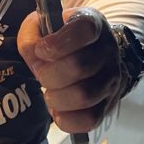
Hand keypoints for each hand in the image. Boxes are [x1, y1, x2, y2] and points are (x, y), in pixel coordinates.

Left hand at [17, 7, 124, 132]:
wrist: (88, 56)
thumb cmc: (60, 41)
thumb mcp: (40, 27)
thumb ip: (31, 37)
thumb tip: (35, 54)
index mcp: (92, 23)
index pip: (85, 29)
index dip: (58, 43)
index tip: (42, 50)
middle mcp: (108, 50)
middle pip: (79, 66)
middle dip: (49, 74)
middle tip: (42, 74)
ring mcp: (112, 78)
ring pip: (84, 96)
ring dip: (56, 98)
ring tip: (50, 92)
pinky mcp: (109, 104)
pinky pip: (89, 120)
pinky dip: (66, 119)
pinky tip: (59, 109)